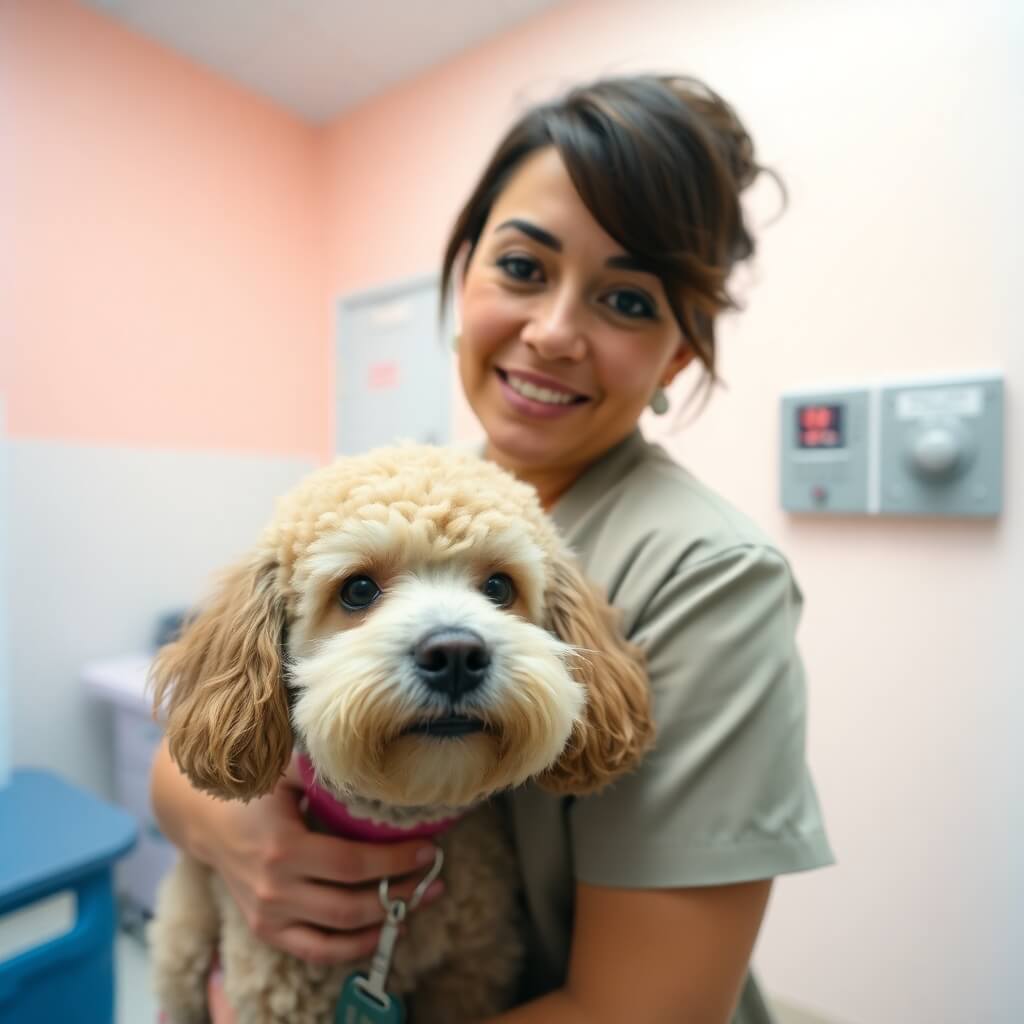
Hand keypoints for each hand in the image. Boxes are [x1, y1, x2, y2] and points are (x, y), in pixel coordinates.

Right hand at [194, 757, 444, 963]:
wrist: (208, 820)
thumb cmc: (257, 790)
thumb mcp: (285, 771)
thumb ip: (323, 769)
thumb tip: (373, 762)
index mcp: (283, 848)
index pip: (352, 864)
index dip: (394, 861)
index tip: (428, 849)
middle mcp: (275, 888)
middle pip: (350, 905)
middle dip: (398, 894)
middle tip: (434, 879)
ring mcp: (269, 915)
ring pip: (337, 934)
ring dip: (383, 924)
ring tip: (418, 904)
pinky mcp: (267, 930)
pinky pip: (315, 950)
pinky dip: (351, 948)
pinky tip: (381, 932)